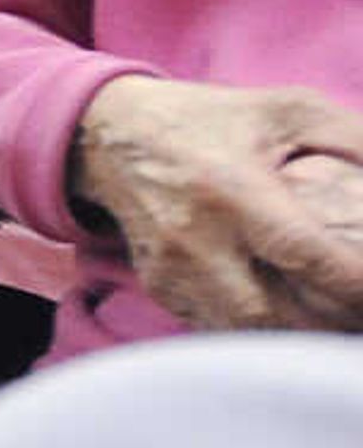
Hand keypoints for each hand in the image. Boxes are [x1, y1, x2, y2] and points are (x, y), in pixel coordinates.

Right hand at [71, 78, 362, 330]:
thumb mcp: (289, 109)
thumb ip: (356, 140)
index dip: (353, 283)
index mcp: (231, 189)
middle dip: (334, 324)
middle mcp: (196, 238)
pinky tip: (299, 321)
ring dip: (302, 337)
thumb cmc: (210, 120)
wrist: (109, 137)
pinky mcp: (163, 289)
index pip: (300, 252)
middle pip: (274, 312)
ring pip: (248, 332)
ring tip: (341, 325)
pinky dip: (267, 334)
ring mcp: (173, 271)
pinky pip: (223, 329)